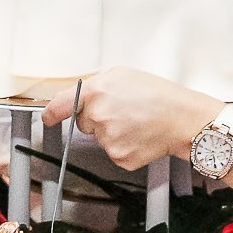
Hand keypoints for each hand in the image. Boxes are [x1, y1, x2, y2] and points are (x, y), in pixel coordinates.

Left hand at [45, 68, 220, 169]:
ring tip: (137, 122)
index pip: (60, 105)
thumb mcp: (123, 75)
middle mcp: (98, 116)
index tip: (48, 118)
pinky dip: (125, 146)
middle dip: (98, 118)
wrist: (183, 119)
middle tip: (124, 111)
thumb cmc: (159, 95)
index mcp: (96, 92)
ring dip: (113, 133)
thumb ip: (97, 86)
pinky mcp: (118, 157)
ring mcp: (107, 139)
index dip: (52, 113)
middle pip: (84, 123)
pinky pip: (114, 152)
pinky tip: (139, 136)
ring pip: (100, 138)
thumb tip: (79, 98)